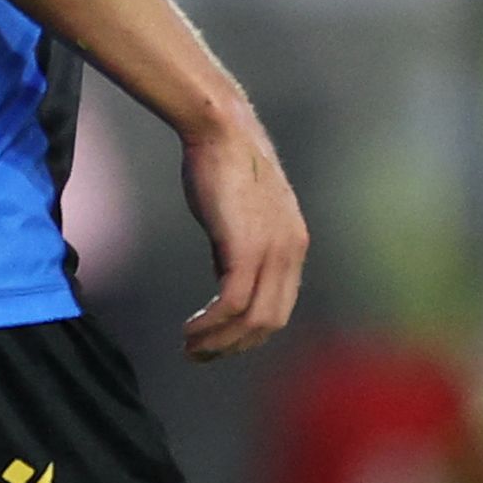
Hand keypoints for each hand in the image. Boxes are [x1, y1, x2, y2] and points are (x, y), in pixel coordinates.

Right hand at [178, 107, 307, 360]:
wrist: (221, 128)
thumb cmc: (222, 163)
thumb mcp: (239, 215)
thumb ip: (238, 249)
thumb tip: (224, 278)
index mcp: (294, 243)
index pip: (280, 306)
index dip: (249, 332)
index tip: (219, 341)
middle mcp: (291, 251)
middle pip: (269, 322)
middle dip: (234, 346)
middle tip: (200, 355)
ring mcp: (272, 250)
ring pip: (252, 320)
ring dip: (219, 342)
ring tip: (189, 347)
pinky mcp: (246, 247)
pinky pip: (232, 304)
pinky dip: (211, 325)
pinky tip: (189, 330)